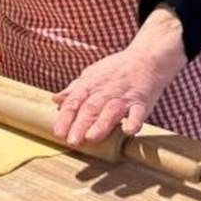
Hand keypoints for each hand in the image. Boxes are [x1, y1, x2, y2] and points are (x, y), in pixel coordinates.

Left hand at [51, 7, 187, 146]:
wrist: (145, 59)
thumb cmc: (115, 70)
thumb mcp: (91, 74)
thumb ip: (74, 89)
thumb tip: (55, 100)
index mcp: (90, 85)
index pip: (74, 102)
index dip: (66, 117)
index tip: (58, 133)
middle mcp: (105, 91)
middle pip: (90, 109)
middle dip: (80, 125)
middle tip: (72, 142)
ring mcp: (124, 97)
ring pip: (111, 111)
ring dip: (101, 124)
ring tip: (91, 138)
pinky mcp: (142, 102)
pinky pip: (138, 113)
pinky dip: (134, 121)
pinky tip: (128, 131)